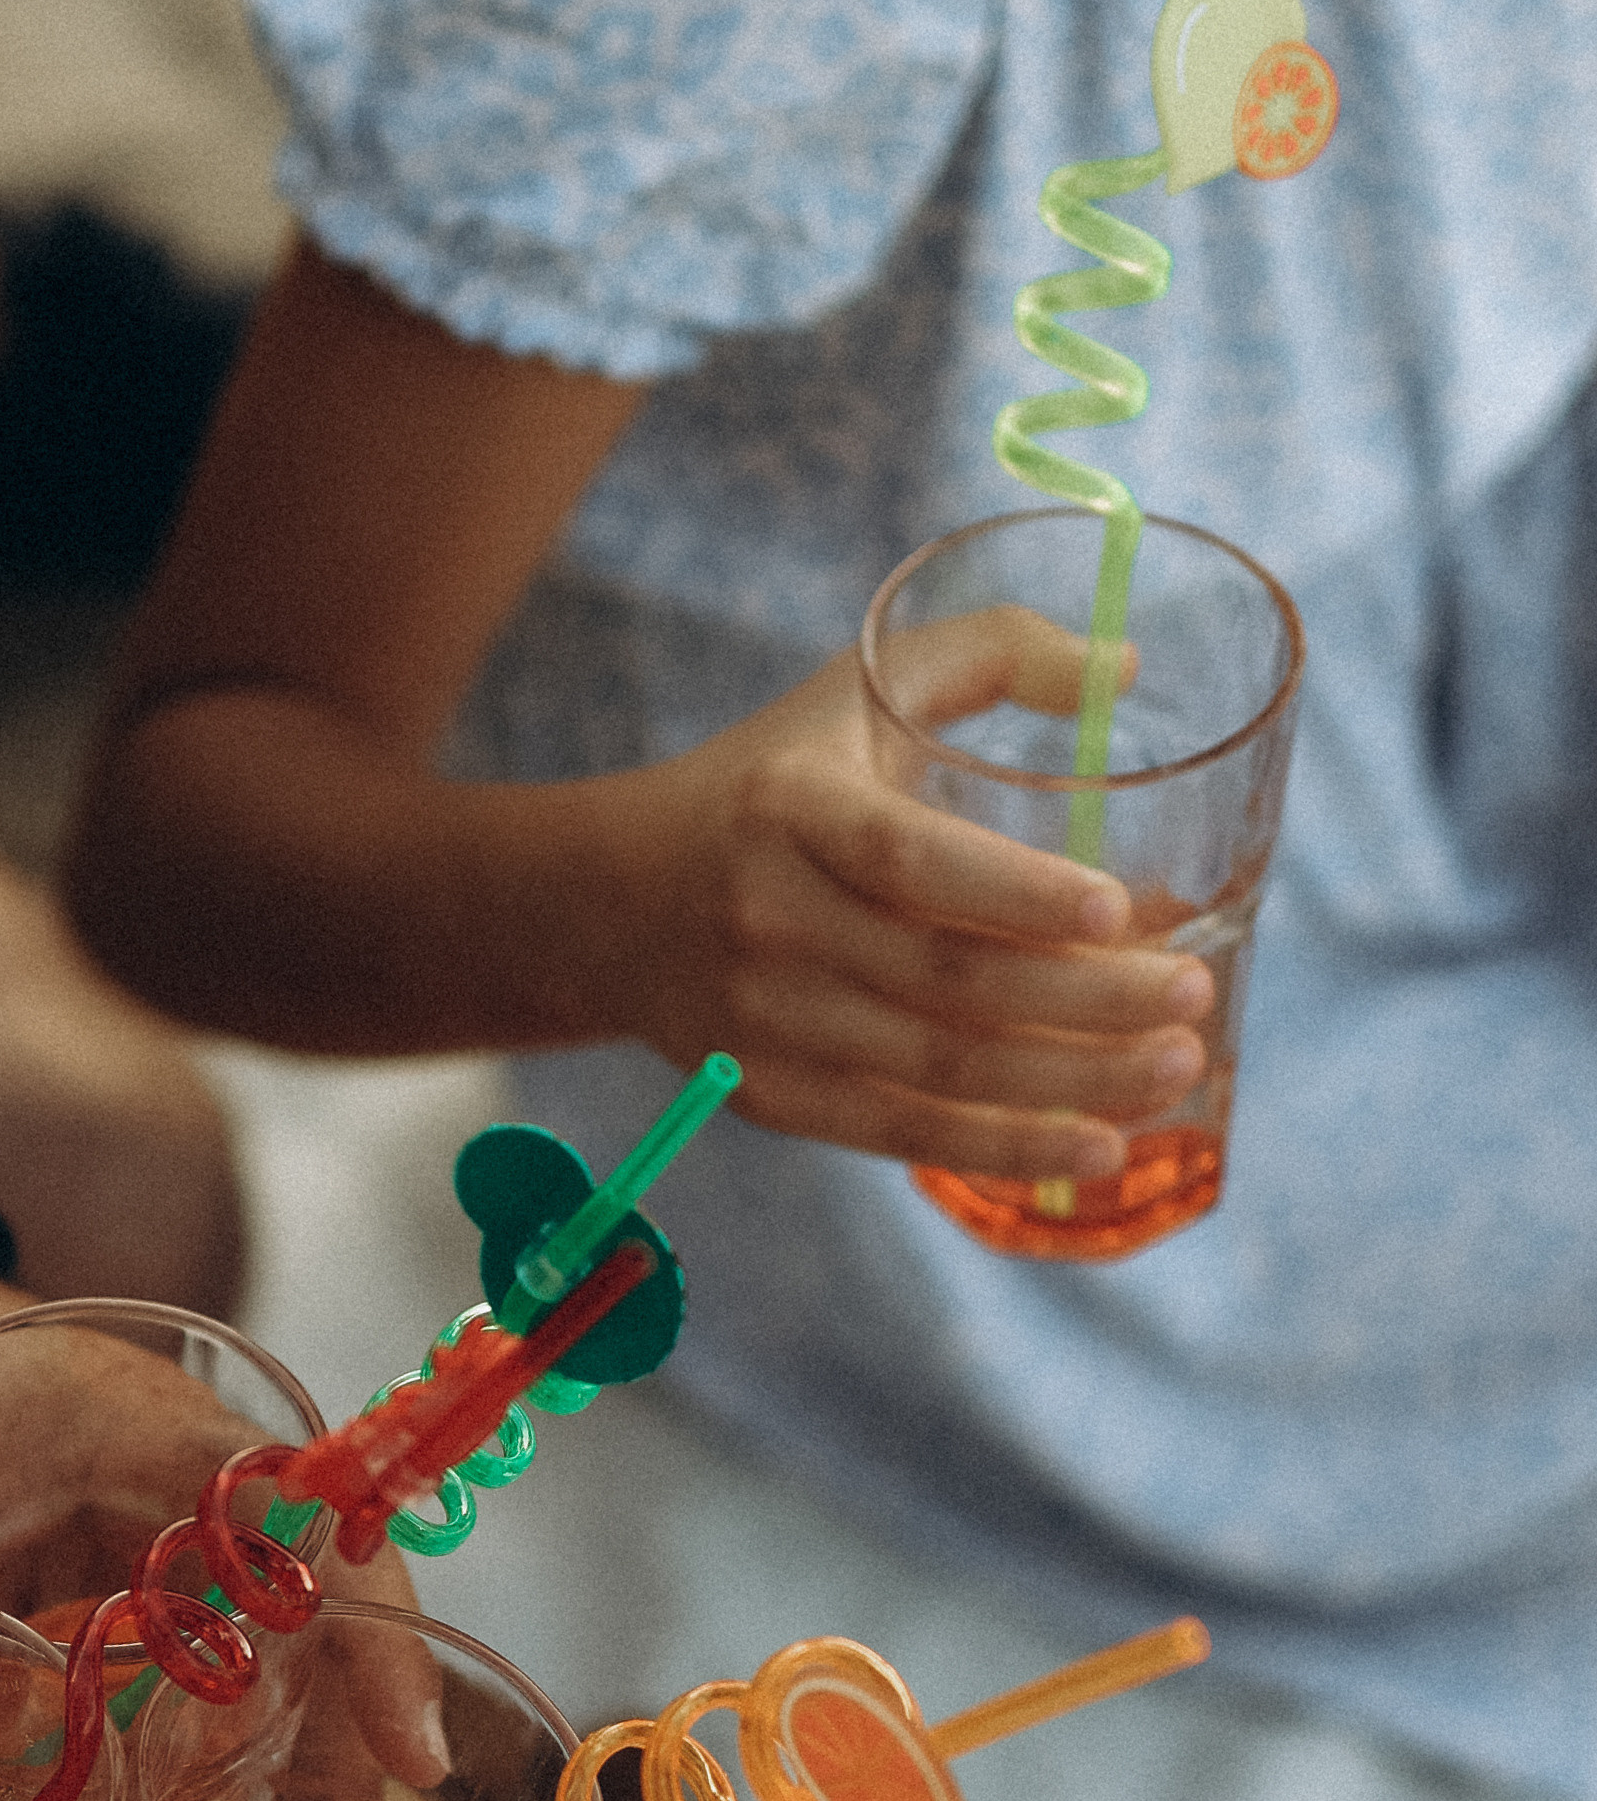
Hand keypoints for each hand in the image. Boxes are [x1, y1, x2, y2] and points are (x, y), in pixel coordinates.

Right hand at [617, 611, 1213, 1181]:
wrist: (607, 904)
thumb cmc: (766, 786)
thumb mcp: (851, 692)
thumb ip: (986, 654)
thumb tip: (1125, 664)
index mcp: (791, 807)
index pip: (908, 858)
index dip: (1017, 893)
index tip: (1122, 911)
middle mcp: (771, 918)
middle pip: (946, 979)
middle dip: (1087, 1001)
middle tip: (1193, 995)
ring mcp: (765, 1020)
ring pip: (939, 1068)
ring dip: (1071, 1082)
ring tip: (1176, 1070)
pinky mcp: (771, 1095)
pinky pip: (901, 1133)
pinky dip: (1004, 1147)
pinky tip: (1094, 1145)